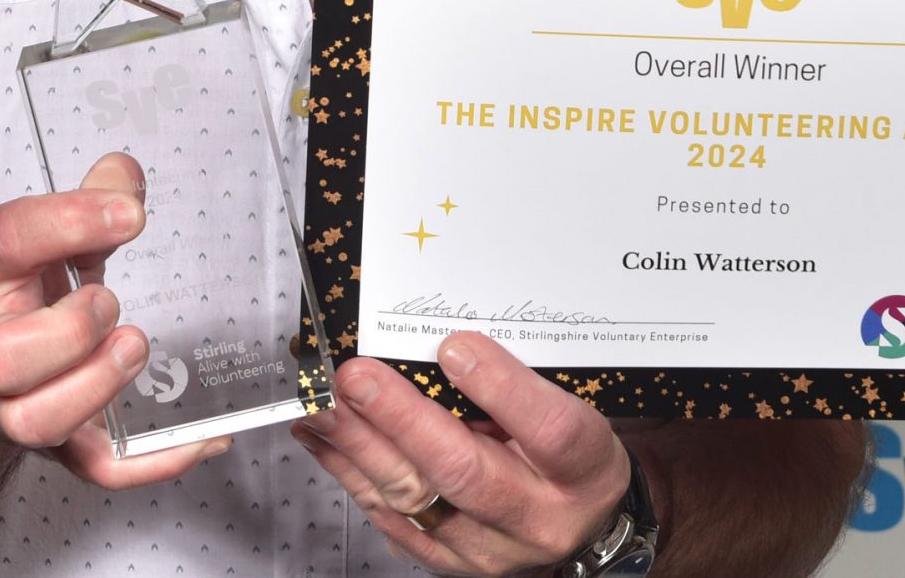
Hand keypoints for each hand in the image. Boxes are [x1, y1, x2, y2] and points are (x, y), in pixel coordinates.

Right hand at [0, 151, 229, 487]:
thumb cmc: (16, 288)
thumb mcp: (43, 230)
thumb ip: (91, 198)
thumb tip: (125, 179)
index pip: (7, 241)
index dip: (68, 223)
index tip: (129, 215)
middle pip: (5, 358)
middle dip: (71, 329)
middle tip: (109, 301)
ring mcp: (16, 403)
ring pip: (40, 421)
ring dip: (97, 387)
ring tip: (133, 346)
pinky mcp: (58, 444)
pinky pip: (100, 468)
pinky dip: (155, 461)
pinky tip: (202, 434)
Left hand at [294, 332, 630, 575]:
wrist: (578, 525)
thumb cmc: (569, 457)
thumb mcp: (570, 407)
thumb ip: (517, 382)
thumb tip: (445, 348)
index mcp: (581, 468)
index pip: (549, 431)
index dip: (499, 388)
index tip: (453, 348)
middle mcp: (537, 517)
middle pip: (465, 471)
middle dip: (401, 419)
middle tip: (356, 378)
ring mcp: (490, 549)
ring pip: (416, 500)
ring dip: (359, 447)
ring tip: (323, 406)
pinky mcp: (451, 563)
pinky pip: (393, 521)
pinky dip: (351, 475)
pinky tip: (324, 441)